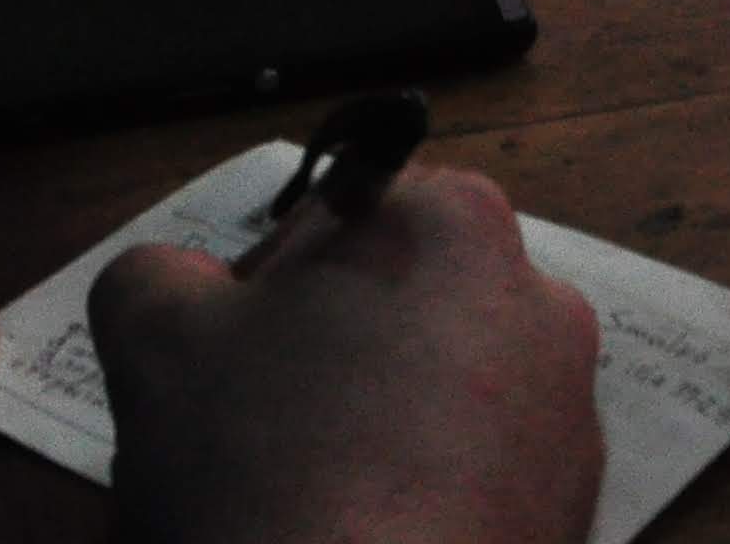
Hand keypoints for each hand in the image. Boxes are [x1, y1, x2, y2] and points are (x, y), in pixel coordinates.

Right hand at [94, 167, 603, 543]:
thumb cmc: (261, 471)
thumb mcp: (155, 342)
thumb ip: (159, 277)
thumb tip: (183, 286)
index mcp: (456, 225)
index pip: (340, 217)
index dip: (267, 288)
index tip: (230, 361)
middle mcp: (541, 305)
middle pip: (399, 312)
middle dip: (329, 365)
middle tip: (255, 441)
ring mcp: (571, 420)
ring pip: (439, 404)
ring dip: (376, 439)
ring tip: (308, 507)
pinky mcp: (573, 519)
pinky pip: (476, 489)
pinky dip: (422, 508)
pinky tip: (361, 542)